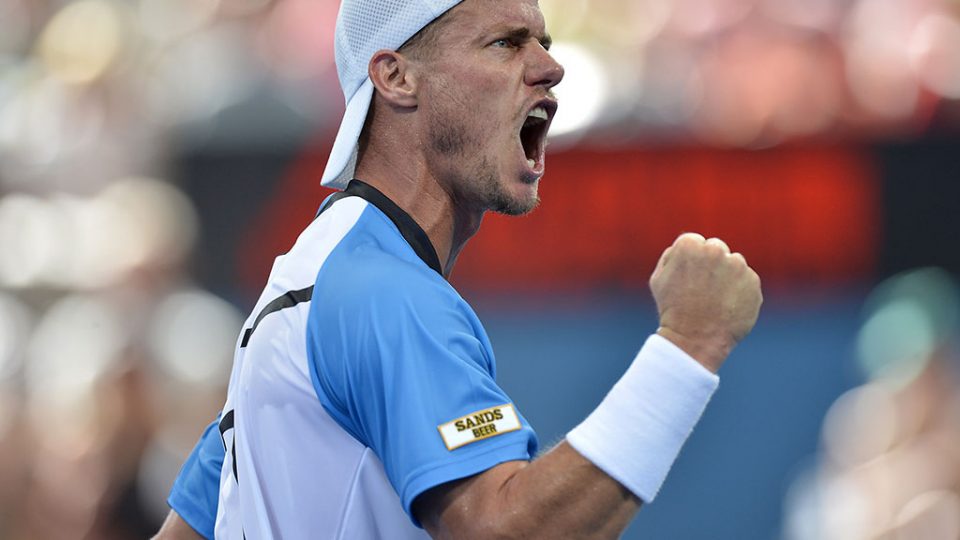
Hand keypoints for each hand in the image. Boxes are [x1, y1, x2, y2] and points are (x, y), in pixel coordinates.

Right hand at [649, 233, 761, 372]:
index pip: (696, 242)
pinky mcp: (753, 281)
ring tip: (715, 300)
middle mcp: (716, 250)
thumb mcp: (659, 279)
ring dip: (727, 277)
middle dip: (712, 264)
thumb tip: (689, 246)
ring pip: (734, 264)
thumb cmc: (672, 309)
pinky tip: (727, 307)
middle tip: (703, 289)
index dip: (692, 261)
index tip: (689, 279)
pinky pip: (747, 281)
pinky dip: (740, 291)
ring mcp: (737, 266)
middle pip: (717, 248)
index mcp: (689, 245)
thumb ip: (673, 256)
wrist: (694, 339)